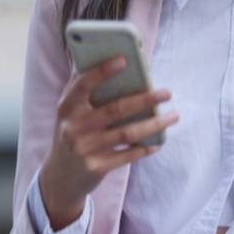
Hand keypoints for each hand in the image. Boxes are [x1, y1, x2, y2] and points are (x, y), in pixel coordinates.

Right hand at [39, 57, 178, 230]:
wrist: (60, 176)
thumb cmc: (72, 132)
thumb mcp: (69, 111)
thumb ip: (82, 86)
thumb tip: (108, 57)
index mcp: (67, 107)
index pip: (84, 84)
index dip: (102, 71)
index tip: (125, 60)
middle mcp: (73, 127)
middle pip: (115, 109)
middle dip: (144, 100)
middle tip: (167, 92)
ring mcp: (84, 149)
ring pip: (126, 133)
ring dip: (153, 123)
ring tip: (173, 115)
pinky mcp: (95, 168)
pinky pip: (127, 156)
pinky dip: (144, 148)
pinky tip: (158, 142)